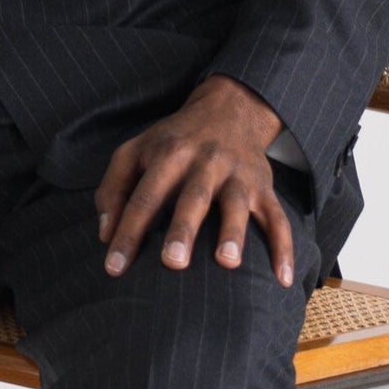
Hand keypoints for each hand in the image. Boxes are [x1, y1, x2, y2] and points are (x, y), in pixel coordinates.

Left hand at [93, 76, 295, 287]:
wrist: (229, 109)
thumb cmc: (172, 141)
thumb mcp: (135, 152)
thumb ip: (113, 190)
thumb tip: (104, 235)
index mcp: (168, 155)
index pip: (144, 197)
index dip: (128, 232)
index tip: (114, 268)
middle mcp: (205, 162)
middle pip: (192, 197)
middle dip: (182, 230)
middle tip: (172, 263)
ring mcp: (237, 174)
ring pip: (237, 204)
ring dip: (233, 232)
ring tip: (227, 263)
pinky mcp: (263, 187)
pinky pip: (278, 218)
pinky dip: (283, 248)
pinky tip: (283, 279)